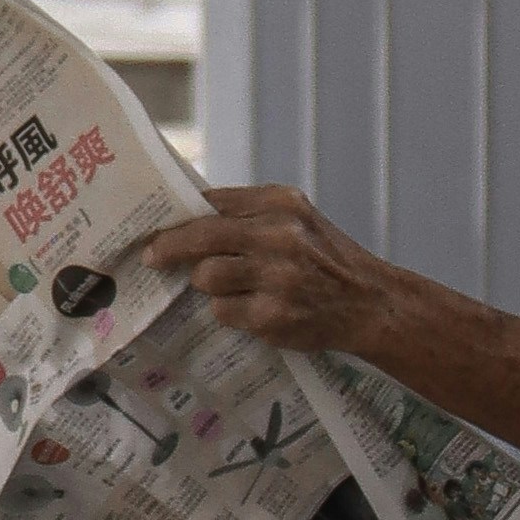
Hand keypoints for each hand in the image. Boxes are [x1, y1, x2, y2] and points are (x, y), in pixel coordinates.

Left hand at [139, 186, 406, 361]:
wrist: (368, 302)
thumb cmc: (323, 256)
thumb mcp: (296, 217)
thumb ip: (249, 210)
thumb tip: (188, 210)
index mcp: (281, 204)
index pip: (212, 203)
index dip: (177, 216)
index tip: (154, 226)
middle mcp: (279, 236)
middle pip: (200, 238)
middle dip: (167, 248)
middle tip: (151, 257)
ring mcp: (276, 278)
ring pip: (206, 278)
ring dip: (210, 285)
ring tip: (233, 285)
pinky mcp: (273, 316)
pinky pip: (223, 312)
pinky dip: (231, 311)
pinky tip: (255, 308)